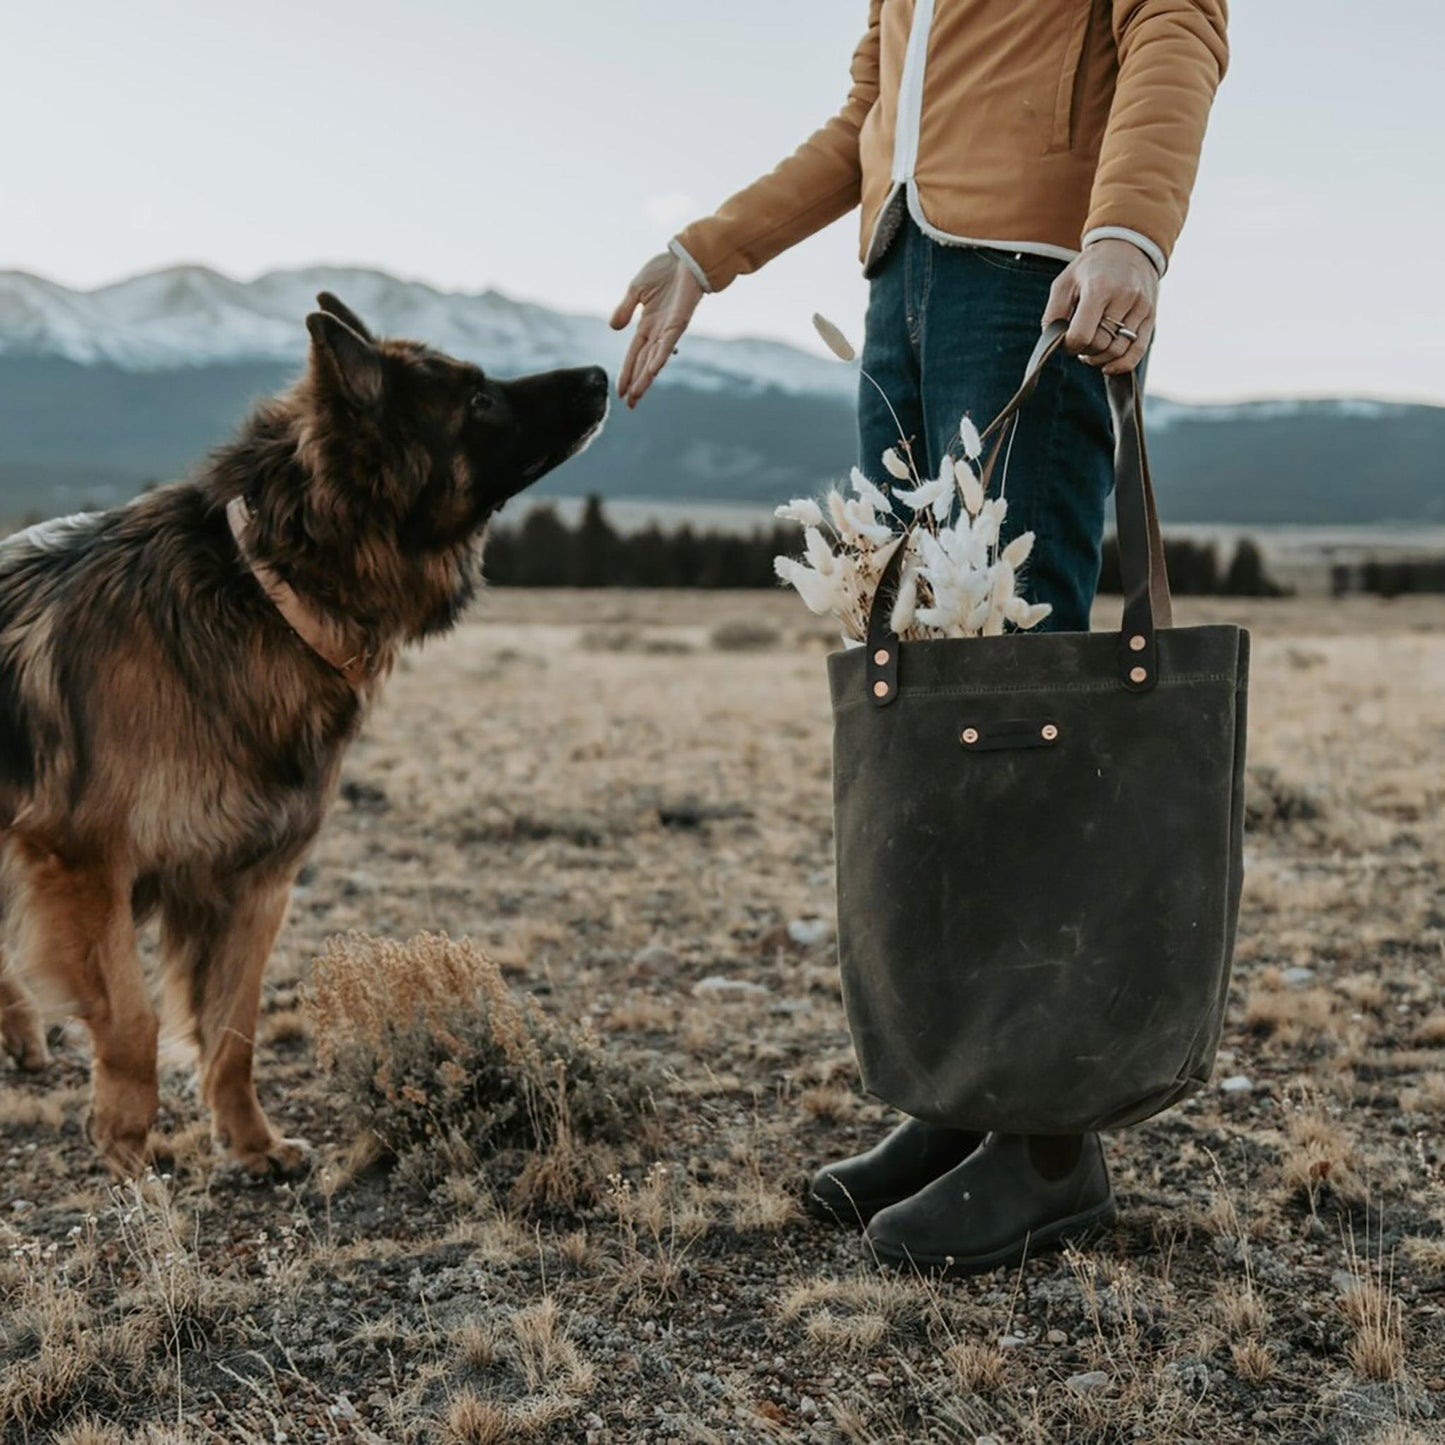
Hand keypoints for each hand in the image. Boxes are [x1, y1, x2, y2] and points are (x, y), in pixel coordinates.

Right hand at [610, 251, 704, 407]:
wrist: (686, 257)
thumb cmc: (664, 270)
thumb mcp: (636, 289)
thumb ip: (625, 310)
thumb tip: (613, 328)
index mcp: (647, 324)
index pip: (634, 354)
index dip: (626, 372)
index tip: (620, 391)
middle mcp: (658, 332)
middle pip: (643, 364)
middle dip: (636, 384)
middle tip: (629, 405)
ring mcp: (669, 330)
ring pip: (654, 360)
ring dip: (644, 379)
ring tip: (636, 398)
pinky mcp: (679, 324)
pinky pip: (666, 346)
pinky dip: (657, 360)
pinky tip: (650, 373)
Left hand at [1042, 238, 1157, 375]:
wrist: (1128, 247)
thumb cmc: (1091, 268)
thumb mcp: (1065, 282)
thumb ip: (1053, 313)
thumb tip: (1052, 342)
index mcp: (1099, 288)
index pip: (1081, 335)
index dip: (1069, 346)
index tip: (1066, 341)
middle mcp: (1124, 297)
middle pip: (1100, 344)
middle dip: (1084, 351)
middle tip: (1078, 344)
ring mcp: (1140, 307)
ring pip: (1117, 351)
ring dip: (1099, 359)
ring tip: (1091, 349)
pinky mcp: (1151, 316)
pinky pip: (1137, 351)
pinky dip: (1121, 365)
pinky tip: (1107, 366)